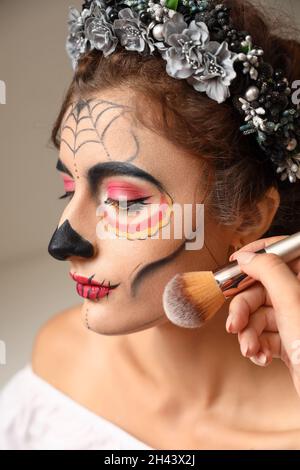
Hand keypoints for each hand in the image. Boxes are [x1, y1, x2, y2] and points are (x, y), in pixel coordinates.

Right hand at [226, 235, 299, 397]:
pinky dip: (257, 345)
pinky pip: (263, 333)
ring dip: (248, 333)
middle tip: (235, 324)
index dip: (257, 254)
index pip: (281, 252)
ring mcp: (296, 319)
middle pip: (262, 288)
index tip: (236, 263)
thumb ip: (269, 271)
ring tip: (251, 348)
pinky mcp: (289, 340)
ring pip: (258, 313)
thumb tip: (248, 256)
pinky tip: (261, 356)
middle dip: (244, 309)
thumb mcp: (293, 302)